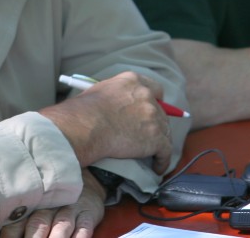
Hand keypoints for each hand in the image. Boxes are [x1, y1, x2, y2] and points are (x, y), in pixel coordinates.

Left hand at [0, 169, 106, 237]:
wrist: (85, 183)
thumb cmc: (50, 204)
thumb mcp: (32, 209)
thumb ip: (15, 225)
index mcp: (29, 209)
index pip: (14, 226)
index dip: (9, 237)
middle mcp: (47, 209)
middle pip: (37, 226)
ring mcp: (68, 212)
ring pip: (61, 226)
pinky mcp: (87, 215)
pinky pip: (84, 228)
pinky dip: (80, 237)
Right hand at [41, 71, 172, 171]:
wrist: (85, 127)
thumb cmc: (83, 111)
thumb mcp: (101, 91)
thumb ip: (116, 95)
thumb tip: (117, 106)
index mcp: (133, 82)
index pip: (154, 89)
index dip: (156, 101)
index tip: (153, 110)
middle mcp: (146, 96)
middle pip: (160, 112)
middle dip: (156, 124)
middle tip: (149, 136)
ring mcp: (152, 116)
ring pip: (164, 131)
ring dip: (159, 143)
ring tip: (154, 155)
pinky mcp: (155, 138)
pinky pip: (165, 151)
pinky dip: (162, 161)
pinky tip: (157, 168)